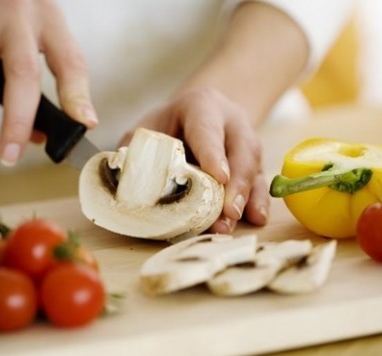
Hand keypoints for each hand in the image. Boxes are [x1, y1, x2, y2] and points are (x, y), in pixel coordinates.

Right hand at [0, 0, 96, 164]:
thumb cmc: (0, 18)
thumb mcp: (30, 34)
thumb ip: (38, 80)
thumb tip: (37, 137)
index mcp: (49, 19)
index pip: (71, 62)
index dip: (78, 97)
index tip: (86, 124)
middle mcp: (18, 13)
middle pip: (23, 77)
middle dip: (17, 124)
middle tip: (10, 156)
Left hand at [121, 87, 269, 233]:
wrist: (198, 114)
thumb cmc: (168, 125)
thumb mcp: (147, 128)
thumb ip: (135, 151)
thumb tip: (120, 182)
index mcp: (202, 106)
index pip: (208, 129)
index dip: (213, 153)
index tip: (218, 177)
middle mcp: (231, 122)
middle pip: (241, 150)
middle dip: (236, 184)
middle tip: (227, 212)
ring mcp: (246, 142)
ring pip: (254, 167)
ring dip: (245, 197)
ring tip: (233, 222)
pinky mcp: (254, 163)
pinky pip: (261, 181)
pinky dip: (259, 201)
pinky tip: (257, 218)